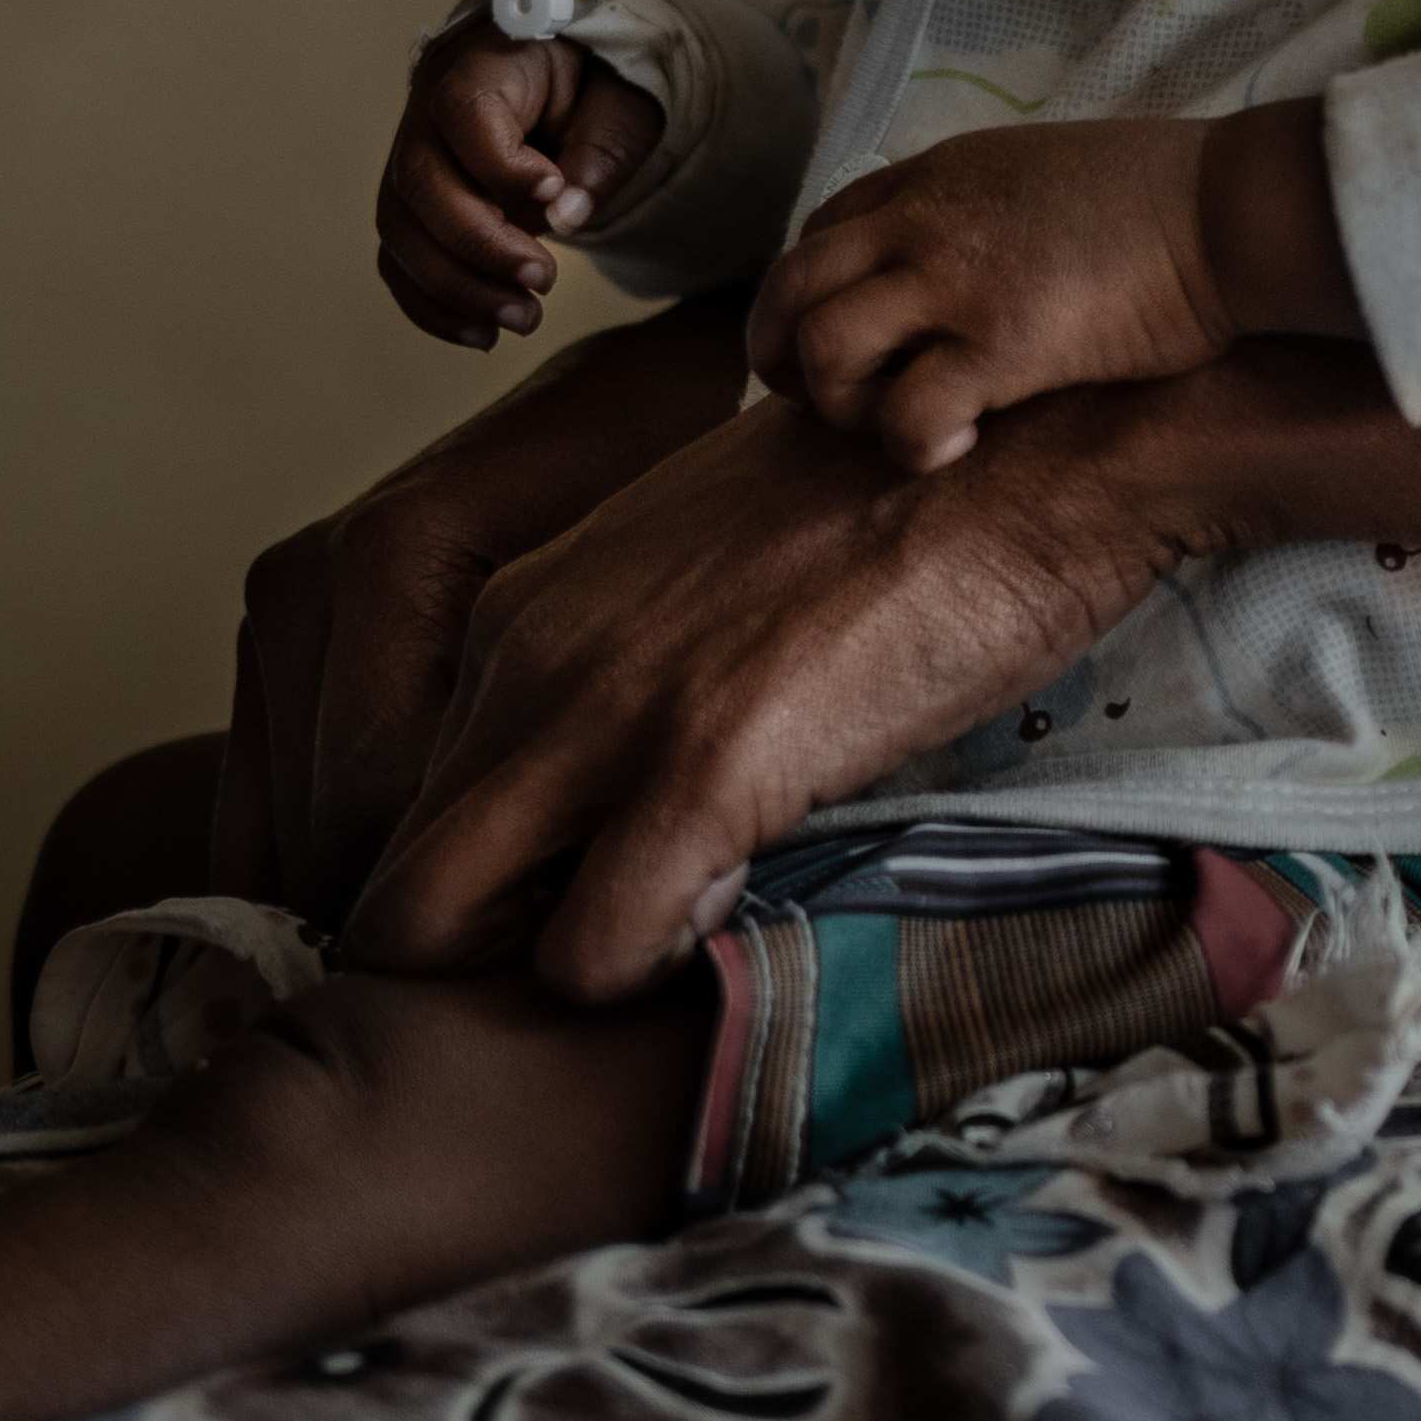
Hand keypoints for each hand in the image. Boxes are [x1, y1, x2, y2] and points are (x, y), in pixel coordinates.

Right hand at [206, 302, 746, 916]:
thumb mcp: (652, 604)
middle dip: (415, 922)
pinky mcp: (268, 637)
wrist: (627, 389)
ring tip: (482, 941)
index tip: (556, 949)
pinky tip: (419, 902)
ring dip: (369, 901)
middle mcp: (310, 583)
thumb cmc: (670, 493)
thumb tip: (603, 913)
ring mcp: (276, 608)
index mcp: (392, 562)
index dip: (465, 910)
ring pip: (281, 837)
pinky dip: (324, 866)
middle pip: (324, 835)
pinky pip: (260, 805)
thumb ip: (597, 741)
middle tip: (518, 969)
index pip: (382, 812)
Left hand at [336, 386, 1204, 998]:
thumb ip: (633, 668)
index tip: (583, 898)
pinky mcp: (702, 767)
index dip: (485, 884)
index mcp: (523, 610)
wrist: (1030, 442)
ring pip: (432, 928)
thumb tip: (629, 787)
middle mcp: (525, 655)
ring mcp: (603, 710)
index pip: (409, 803)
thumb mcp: (710, 572)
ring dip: (533, 972)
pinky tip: (729, 913)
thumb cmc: (902, 511)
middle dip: (461, 959)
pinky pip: (590, 955)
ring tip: (658, 943)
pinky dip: (640, 978)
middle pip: (390, 881)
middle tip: (592, 959)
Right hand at [377, 0, 641, 346]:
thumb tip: (565, 215)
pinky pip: (397, 263)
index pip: (464, 114)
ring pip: (400, 234)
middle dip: (481, 247)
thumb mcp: (620, 102)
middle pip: (421, 185)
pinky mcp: (409, 209)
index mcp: (477, 67)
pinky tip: (483, 334)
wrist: (555, 78)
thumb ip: (600, 150)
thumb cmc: (591, 83)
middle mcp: (425, 114)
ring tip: (524, 319)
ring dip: (457, 289)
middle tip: (544, 281)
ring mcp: (407, 162)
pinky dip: (432, 306)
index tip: (555, 191)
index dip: (501, 164)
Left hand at [749, 110, 1353, 466]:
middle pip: (790, 288)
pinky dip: (912, 445)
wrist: (1230, 209)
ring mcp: (956, 282)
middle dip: (783, 359)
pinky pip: (905, 415)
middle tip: (833, 406)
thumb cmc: (1161, 195)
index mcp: (933, 180)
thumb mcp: (1036, 170)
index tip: (844, 345)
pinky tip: (955, 451)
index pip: (818, 234)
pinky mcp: (1002, 345)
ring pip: (823, 348)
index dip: (809, 298)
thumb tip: (968, 256)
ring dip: (843, 405)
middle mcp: (924, 224)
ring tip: (898, 426)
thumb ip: (979, 208)